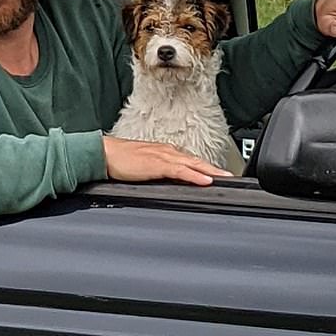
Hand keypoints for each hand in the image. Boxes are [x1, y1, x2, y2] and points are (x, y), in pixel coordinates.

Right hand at [102, 136, 232, 186]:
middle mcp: (167, 151)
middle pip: (197, 160)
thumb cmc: (120, 161)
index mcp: (164, 152)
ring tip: (225, 178)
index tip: (219, 174)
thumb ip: (157, 173)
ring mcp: (163, 156)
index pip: (190, 160)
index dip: (206, 167)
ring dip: (211, 171)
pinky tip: (205, 180)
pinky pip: (180, 170)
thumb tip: (167, 184)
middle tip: (232, 177)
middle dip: (215, 168)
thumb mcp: (144, 167)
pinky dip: (194, 175)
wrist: (104, 154)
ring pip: (193, 163)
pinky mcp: (157, 164)